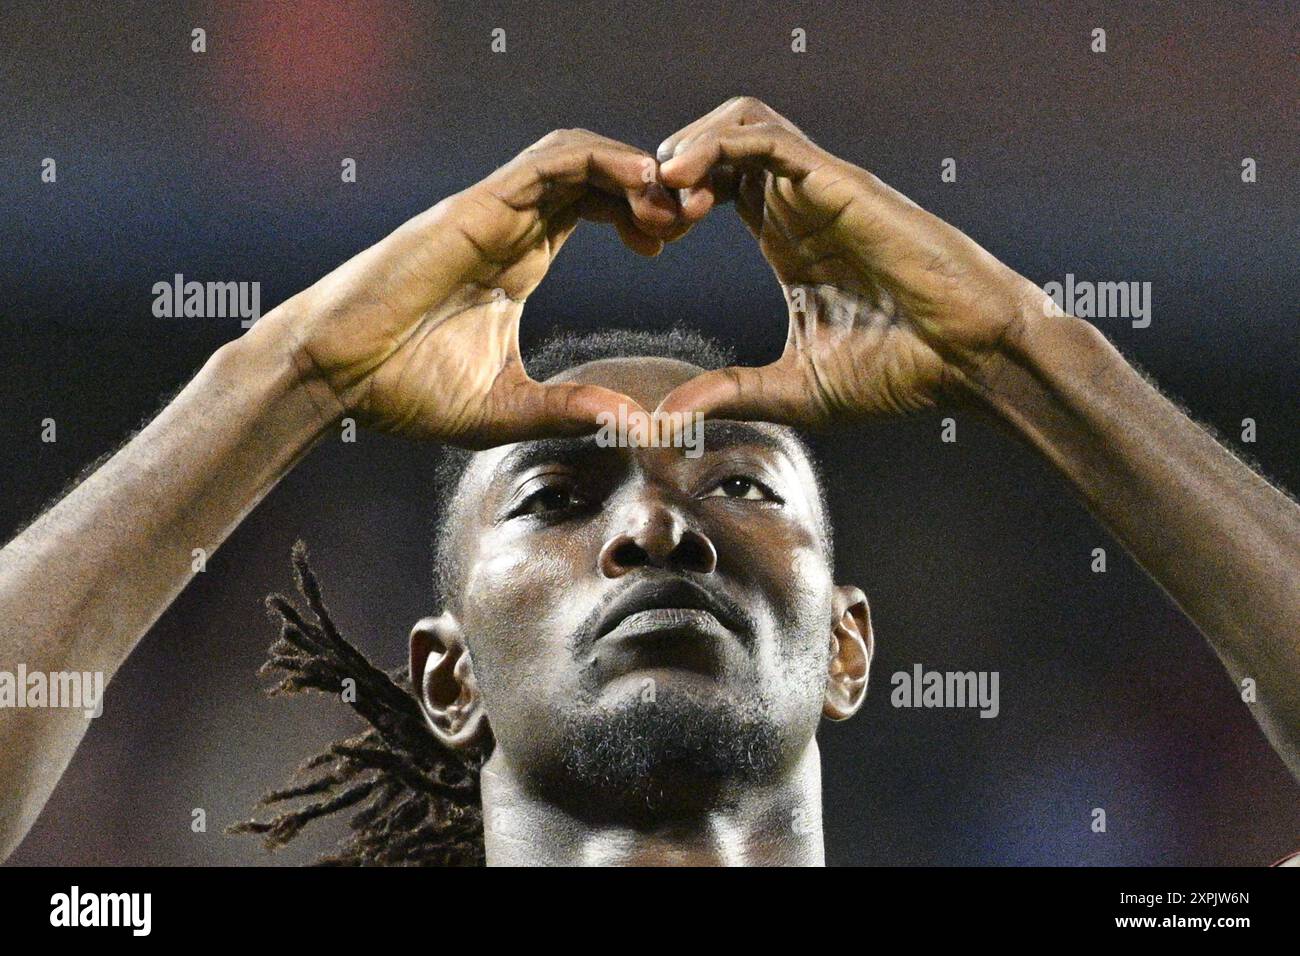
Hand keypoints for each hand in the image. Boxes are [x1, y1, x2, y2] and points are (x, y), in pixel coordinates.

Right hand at [251, 129, 681, 445]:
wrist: (336, 375)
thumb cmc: (404, 390)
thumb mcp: (507, 408)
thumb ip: (569, 410)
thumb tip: (634, 424)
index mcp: (520, 258)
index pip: (592, 208)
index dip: (640, 214)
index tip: (671, 247)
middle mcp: (512, 225)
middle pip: (596, 176)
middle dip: (652, 186)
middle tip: (693, 218)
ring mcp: (494, 211)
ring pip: (579, 156)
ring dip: (635, 167)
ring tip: (675, 205)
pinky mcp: (478, 207)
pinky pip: (551, 161)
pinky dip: (602, 159)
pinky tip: (644, 181)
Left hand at [653, 97, 1044, 424]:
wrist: (967, 359)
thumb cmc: (900, 372)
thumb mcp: (793, 389)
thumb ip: (729, 393)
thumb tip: (666, 419)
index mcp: (788, 242)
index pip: (715, 190)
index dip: (671, 203)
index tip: (646, 242)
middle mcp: (799, 207)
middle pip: (719, 147)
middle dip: (669, 171)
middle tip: (646, 217)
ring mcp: (818, 190)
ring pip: (737, 124)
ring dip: (688, 147)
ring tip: (664, 193)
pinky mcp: (835, 181)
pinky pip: (763, 136)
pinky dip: (715, 145)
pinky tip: (684, 181)